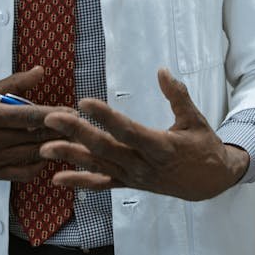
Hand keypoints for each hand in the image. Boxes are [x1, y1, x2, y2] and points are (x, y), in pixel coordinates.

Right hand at [0, 67, 74, 179]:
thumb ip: (15, 83)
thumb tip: (41, 71)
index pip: (31, 116)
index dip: (55, 115)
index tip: (74, 112)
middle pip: (35, 137)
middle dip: (60, 132)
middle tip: (80, 127)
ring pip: (32, 155)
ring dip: (52, 148)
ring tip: (69, 141)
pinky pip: (23, 173)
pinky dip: (37, 166)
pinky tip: (44, 155)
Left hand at [39, 68, 249, 200]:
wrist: (209, 182)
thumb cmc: (202, 146)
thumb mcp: (195, 119)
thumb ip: (177, 95)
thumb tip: (162, 71)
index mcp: (161, 146)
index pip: (128, 130)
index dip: (105, 117)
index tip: (84, 102)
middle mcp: (143, 164)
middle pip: (106, 148)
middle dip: (77, 133)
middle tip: (52, 118)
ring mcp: (134, 177)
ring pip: (98, 165)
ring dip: (70, 156)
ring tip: (45, 147)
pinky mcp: (129, 184)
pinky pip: (101, 183)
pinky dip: (79, 182)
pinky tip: (57, 179)